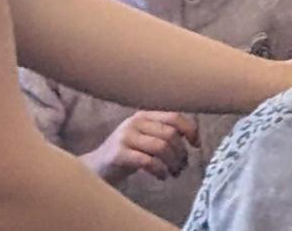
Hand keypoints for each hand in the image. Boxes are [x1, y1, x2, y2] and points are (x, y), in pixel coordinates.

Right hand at [80, 110, 198, 184]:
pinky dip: (160, 170)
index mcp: (144, 115)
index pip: (174, 116)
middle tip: (182, 167)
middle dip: (181, 153)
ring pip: (161, 147)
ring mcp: (125, 137)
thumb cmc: (127, 155)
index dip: (190, 130)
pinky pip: (148, 161)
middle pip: (170, 134)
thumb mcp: (145, 138)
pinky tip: (162, 177)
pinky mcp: (118, 154)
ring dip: (172, 163)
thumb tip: (195, 139)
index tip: (196, 145)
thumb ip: (164, 134)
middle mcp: (134, 122)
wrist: (95, 169)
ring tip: (173, 173)